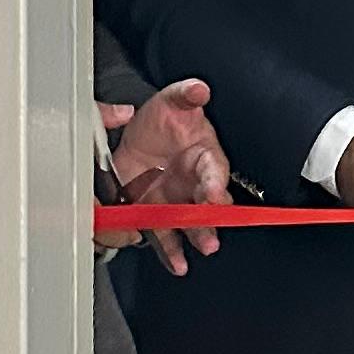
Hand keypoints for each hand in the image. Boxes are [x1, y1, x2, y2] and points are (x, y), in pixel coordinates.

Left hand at [100, 79, 229, 272]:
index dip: (214, 184)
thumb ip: (187, 95)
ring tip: (197, 252)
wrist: (140, 137)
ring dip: (193, 240)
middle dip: (209, 222)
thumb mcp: (174, 101)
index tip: (213, 195)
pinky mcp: (156, 214)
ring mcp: (176, 202)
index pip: (214, 171)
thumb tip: (199, 88)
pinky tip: (176, 264)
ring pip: (188, 224)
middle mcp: (195, 184)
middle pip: (206, 206)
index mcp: (205, 157)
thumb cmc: (166, 120)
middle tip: (210, 237)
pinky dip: (170, 252)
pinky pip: (164, 236)